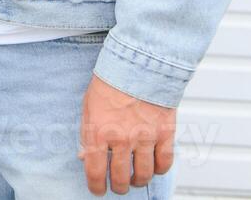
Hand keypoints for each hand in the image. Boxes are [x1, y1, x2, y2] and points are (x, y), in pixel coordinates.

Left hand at [79, 75, 175, 194]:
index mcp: (98, 132)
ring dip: (138, 181)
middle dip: (118, 186)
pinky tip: (153, 166)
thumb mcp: (88, 107)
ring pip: (143, 175)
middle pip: (121, 179)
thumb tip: (85, 157)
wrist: (138, 64)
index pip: (95, 172)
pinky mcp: (165, 133)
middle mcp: (122, 139)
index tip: (98, 190)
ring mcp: (145, 138)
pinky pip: (164, 163)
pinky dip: (158, 169)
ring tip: (135, 178)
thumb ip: (88, 134)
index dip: (96, 187)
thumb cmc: (110, 82)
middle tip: (118, 184)